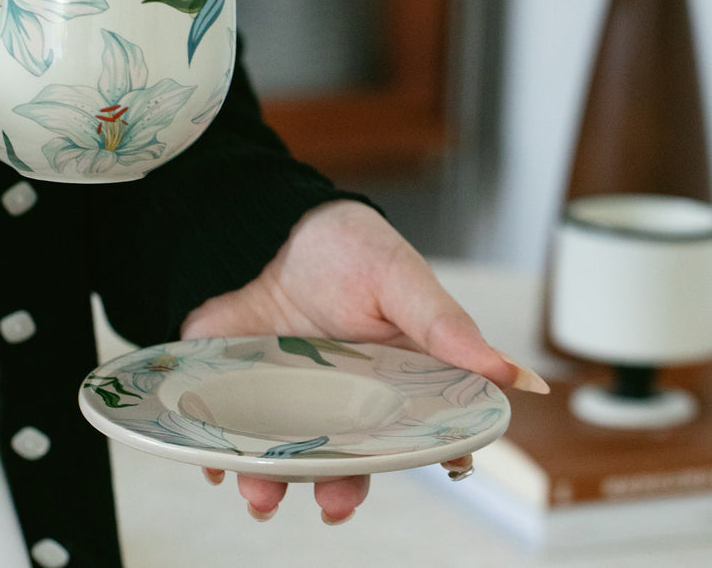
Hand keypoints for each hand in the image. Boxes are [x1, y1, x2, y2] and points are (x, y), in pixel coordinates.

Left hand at [181, 199, 548, 523]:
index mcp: (393, 382)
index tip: (436, 472)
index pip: (417, 437)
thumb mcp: (399, 277)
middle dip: (341, 489)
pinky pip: (228, 437)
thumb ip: (447, 327)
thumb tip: (517, 376)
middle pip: (347, 463)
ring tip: (260, 494)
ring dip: (273, 485)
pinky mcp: (240, 395)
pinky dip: (217, 455)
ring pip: (285, 462)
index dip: (425, 458)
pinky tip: (211, 461)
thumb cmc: (345, 249)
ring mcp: (289, 403)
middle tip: (334, 502)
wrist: (267, 225)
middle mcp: (342, 404)